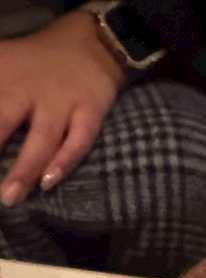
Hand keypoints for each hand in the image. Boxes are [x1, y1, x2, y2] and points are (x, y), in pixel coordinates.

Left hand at [0, 11, 123, 205]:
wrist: (89, 46)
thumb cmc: (37, 67)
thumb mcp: (3, 67)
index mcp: (3, 76)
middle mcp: (29, 88)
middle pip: (4, 121)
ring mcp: (61, 102)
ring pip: (42, 138)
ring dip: (25, 169)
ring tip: (10, 196)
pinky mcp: (90, 112)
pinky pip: (78, 141)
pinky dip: (64, 162)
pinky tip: (48, 181)